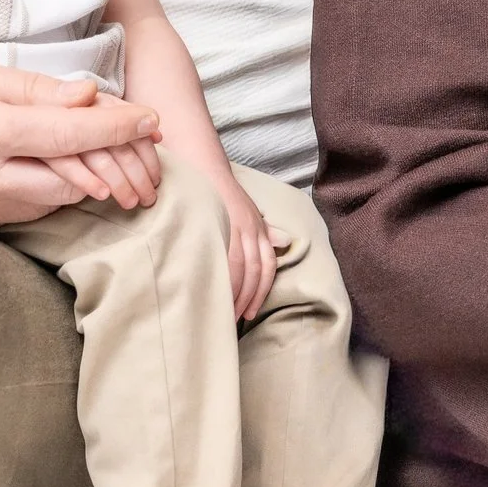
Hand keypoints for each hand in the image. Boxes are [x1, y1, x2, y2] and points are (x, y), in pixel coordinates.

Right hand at [0, 53, 160, 230]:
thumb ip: (29, 90)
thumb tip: (88, 97)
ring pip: (50, 203)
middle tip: (143, 146)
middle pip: (70, 182)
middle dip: (113, 164)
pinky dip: (48, 192)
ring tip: (114, 159)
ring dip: (84, 181)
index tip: (151, 121)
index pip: (68, 137)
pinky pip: (22, 212)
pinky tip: (63, 174)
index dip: (118, 129)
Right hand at [220, 184, 281, 321]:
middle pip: (256, 271)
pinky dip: (222, 277)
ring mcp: (237, 226)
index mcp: (260, 229)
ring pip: (242, 267)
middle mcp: (253, 228)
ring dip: (235, 293)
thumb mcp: (248, 211)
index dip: (261, 292)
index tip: (250, 312)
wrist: (203, 167)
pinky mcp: (220, 223)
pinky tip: (214, 290)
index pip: (267, 267)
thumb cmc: (222, 194)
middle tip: (236, 319)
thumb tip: (284, 243)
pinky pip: (225, 256)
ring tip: (223, 312)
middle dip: (248, 298)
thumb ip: (264, 230)